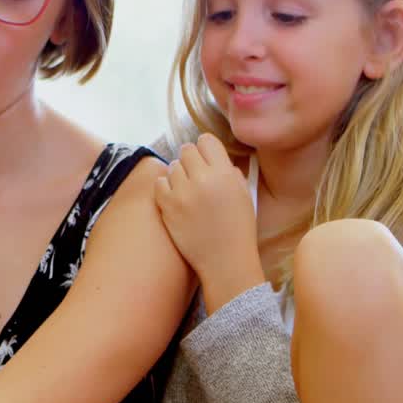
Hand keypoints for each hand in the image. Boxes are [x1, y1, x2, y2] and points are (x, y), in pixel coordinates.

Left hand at [153, 133, 263, 312]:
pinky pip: (159, 184)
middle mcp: (203, 179)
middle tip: (195, 175)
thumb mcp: (243, 194)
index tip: (206, 159)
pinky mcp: (167, 207)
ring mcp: (182, 193)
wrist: (225, 261)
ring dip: (178, 175)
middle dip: (191, 160)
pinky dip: (165, 188)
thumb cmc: (238, 229)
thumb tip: (213, 158)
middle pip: (186, 150)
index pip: (206, 141)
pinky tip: (176, 199)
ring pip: (172, 167)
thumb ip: (230, 171)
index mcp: (225, 173)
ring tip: (188, 191)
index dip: (206, 149)